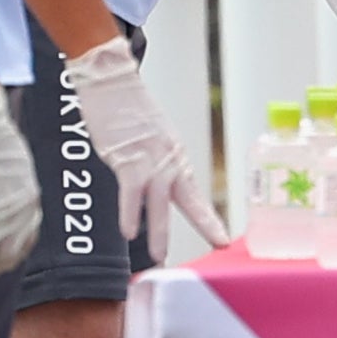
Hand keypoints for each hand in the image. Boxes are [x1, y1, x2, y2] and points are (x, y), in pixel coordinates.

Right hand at [64, 36, 228, 262]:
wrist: (113, 81)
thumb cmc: (128, 112)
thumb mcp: (151, 140)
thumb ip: (154, 164)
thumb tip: (150, 188)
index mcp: (176, 156)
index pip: (196, 194)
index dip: (209, 219)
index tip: (223, 240)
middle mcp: (169, 158)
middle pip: (189, 198)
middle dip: (204, 224)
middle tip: (217, 246)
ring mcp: (149, 158)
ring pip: (160, 200)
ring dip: (159, 230)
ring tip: (161, 256)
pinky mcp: (126, 156)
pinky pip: (130, 190)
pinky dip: (130, 211)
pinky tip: (129, 232)